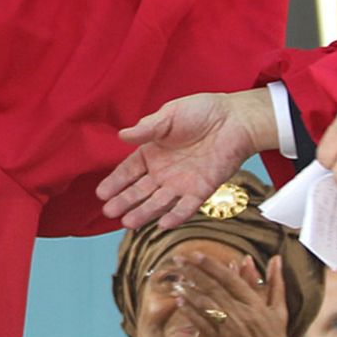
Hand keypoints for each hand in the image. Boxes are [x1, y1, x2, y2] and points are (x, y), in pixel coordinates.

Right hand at [98, 90, 276, 228]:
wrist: (235, 119)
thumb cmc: (202, 111)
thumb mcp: (170, 115)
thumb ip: (147, 129)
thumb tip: (121, 136)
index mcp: (152, 153)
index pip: (128, 171)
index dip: (115, 182)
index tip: (101, 194)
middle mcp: (164, 172)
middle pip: (139, 191)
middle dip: (124, 202)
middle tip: (109, 212)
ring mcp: (182, 183)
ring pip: (158, 202)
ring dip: (144, 213)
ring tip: (128, 223)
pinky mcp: (201, 190)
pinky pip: (186, 207)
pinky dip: (175, 216)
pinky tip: (162, 225)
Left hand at [177, 253, 292, 336]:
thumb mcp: (279, 310)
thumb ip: (276, 282)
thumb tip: (276, 258)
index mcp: (254, 303)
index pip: (228, 278)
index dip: (210, 265)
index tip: (195, 254)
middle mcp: (240, 314)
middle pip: (212, 288)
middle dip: (193, 272)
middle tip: (177, 260)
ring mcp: (228, 329)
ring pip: (204, 304)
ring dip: (187, 290)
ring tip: (176, 280)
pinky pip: (200, 324)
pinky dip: (189, 311)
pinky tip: (179, 302)